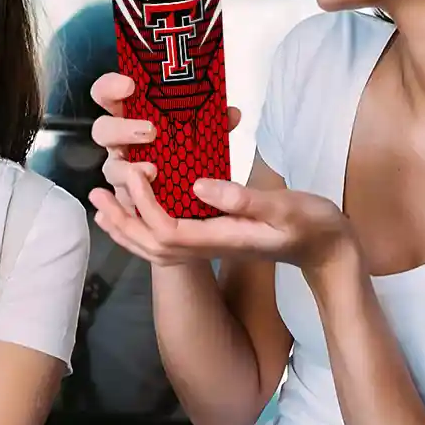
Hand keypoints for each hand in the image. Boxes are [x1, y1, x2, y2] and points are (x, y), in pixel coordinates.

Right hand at [90, 72, 240, 214]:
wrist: (201, 197)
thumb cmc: (191, 152)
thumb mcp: (207, 135)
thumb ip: (215, 123)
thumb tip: (231, 114)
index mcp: (131, 116)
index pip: (107, 95)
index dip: (110, 88)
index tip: (130, 85)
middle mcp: (120, 142)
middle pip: (101, 130)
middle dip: (121, 129)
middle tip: (150, 131)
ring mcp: (122, 171)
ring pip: (110, 168)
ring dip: (127, 169)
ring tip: (153, 170)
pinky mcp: (128, 199)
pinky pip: (122, 200)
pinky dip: (133, 198)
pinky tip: (149, 196)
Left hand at [90, 166, 357, 277]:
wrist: (328, 250)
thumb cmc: (313, 226)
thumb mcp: (285, 207)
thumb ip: (243, 199)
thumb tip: (198, 186)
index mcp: (222, 239)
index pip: (167, 230)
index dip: (144, 205)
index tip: (135, 173)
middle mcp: (210, 248)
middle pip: (151, 245)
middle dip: (121, 219)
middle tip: (97, 194)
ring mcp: (211, 247)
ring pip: (155, 247)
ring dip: (125, 225)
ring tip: (102, 203)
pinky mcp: (213, 240)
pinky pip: (168, 241)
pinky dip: (143, 227)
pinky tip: (136, 209)